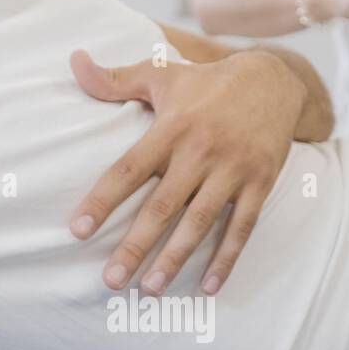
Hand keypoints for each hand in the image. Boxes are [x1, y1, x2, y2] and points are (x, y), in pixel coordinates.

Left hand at [68, 48, 305, 295]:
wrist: (274, 78)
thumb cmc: (207, 82)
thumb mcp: (161, 72)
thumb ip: (115, 78)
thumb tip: (74, 60)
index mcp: (172, 127)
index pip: (129, 169)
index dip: (103, 200)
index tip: (78, 230)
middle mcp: (201, 150)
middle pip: (162, 206)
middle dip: (135, 245)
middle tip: (111, 279)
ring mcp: (233, 169)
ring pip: (199, 222)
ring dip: (175, 258)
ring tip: (150, 289)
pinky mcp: (260, 182)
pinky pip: (242, 227)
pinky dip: (226, 258)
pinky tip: (207, 286)